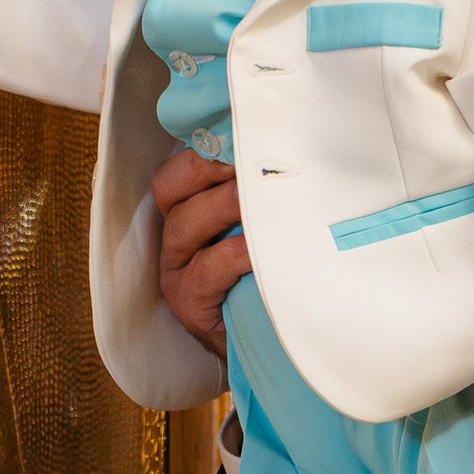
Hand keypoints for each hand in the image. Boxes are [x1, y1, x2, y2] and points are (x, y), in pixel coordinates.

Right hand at [152, 145, 247, 359]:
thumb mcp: (264, 231)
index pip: (180, 167)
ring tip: (265, 196)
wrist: (266, 346)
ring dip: (226, 204)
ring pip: (186, 222)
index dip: (205, 146)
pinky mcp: (188, 302)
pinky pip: (209, 269)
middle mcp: (174, 236)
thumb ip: (266, 198)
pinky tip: (266, 247)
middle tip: (252, 158)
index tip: (244, 127)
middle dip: (209, 166)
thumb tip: (302, 154)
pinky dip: (239, 253)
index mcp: (187, 210)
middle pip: (171, 185)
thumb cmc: (266, 278)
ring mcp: (176, 270)